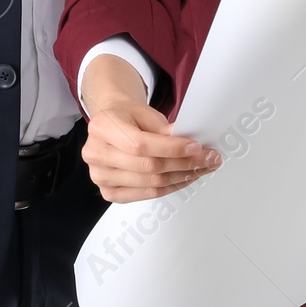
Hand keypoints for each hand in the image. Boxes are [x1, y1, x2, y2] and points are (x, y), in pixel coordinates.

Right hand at [79, 54, 220, 202]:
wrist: (111, 125)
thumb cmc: (128, 117)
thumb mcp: (144, 112)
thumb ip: (163, 128)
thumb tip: (188, 143)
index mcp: (102, 127)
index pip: (140, 144)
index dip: (171, 148)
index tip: (196, 147)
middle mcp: (96, 154)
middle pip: (148, 166)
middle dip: (184, 163)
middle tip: (209, 158)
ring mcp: (100, 176)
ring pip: (151, 183)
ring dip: (182, 177)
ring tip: (203, 168)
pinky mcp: (109, 192)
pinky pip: (147, 194)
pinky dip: (170, 187)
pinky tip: (185, 177)